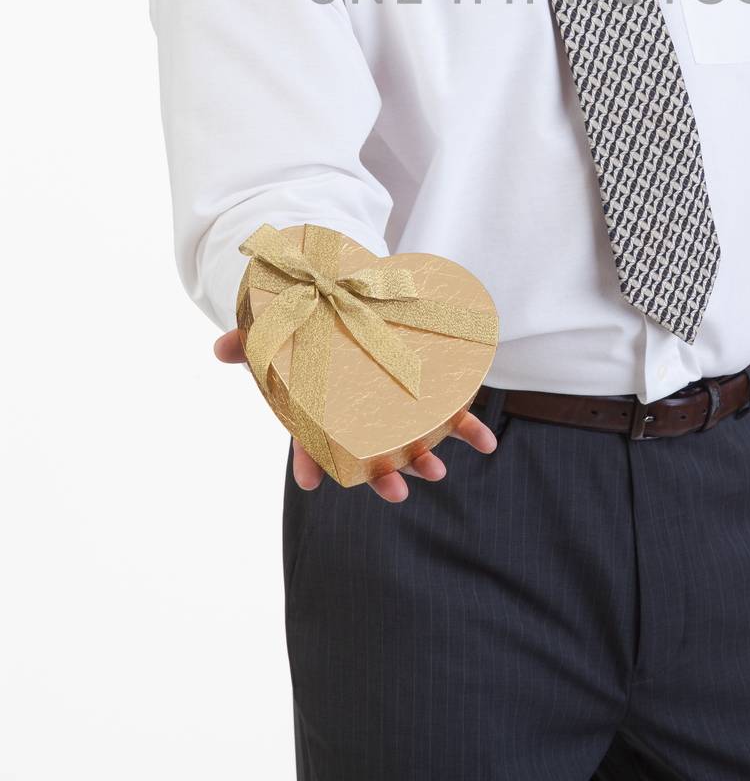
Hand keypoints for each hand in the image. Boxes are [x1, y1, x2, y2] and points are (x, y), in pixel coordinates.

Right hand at [213, 328, 497, 500]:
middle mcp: (363, 417)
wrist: (351, 304)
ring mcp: (398, 407)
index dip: (312, 463)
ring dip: (426, 459)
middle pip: (371, 454)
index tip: (312, 483)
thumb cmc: (313, 330)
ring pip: (412, 441)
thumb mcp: (282, 333)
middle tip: (395, 491)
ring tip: (437, 471)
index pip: (315, 444)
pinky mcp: (429, 391)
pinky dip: (469, 429)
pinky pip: (452, 415)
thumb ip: (251, 342)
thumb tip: (217, 349)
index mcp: (326, 412)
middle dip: (384, 477)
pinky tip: (485, 443)